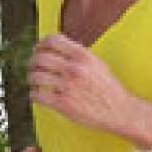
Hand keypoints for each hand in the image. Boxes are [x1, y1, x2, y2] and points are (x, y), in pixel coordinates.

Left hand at [28, 33, 142, 139]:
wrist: (120, 111)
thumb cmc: (109, 89)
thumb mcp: (97, 64)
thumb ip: (79, 56)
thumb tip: (58, 49)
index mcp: (83, 55)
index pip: (53, 40)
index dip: (41, 44)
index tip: (38, 50)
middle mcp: (74, 68)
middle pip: (40, 58)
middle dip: (32, 63)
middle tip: (33, 68)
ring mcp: (67, 86)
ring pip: (35, 76)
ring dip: (31, 79)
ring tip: (34, 83)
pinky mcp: (63, 103)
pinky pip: (37, 96)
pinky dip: (33, 95)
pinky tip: (37, 96)